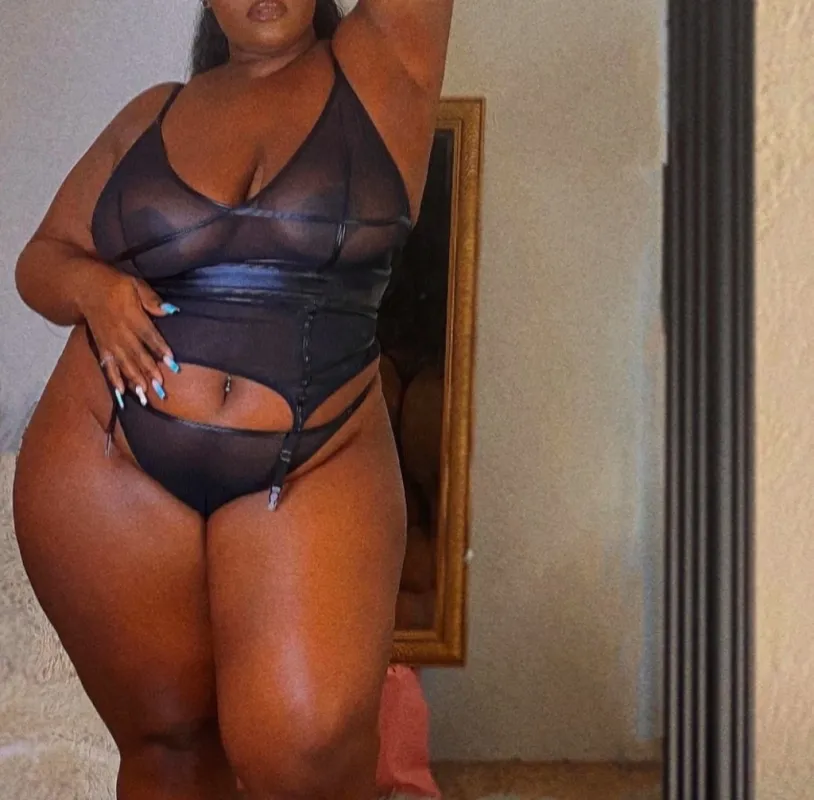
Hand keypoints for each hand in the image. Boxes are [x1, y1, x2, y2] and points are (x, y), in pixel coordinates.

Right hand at [78, 264, 179, 406]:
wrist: (84, 288)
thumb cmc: (114, 285)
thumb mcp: (135, 284)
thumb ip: (151, 299)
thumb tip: (169, 310)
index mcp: (130, 315)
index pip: (148, 334)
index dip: (159, 348)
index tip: (171, 361)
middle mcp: (120, 331)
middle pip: (137, 353)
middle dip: (149, 370)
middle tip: (161, 386)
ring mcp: (110, 341)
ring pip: (124, 363)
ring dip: (135, 379)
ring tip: (145, 394)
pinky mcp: (102, 346)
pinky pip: (108, 365)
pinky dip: (115, 379)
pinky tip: (122, 392)